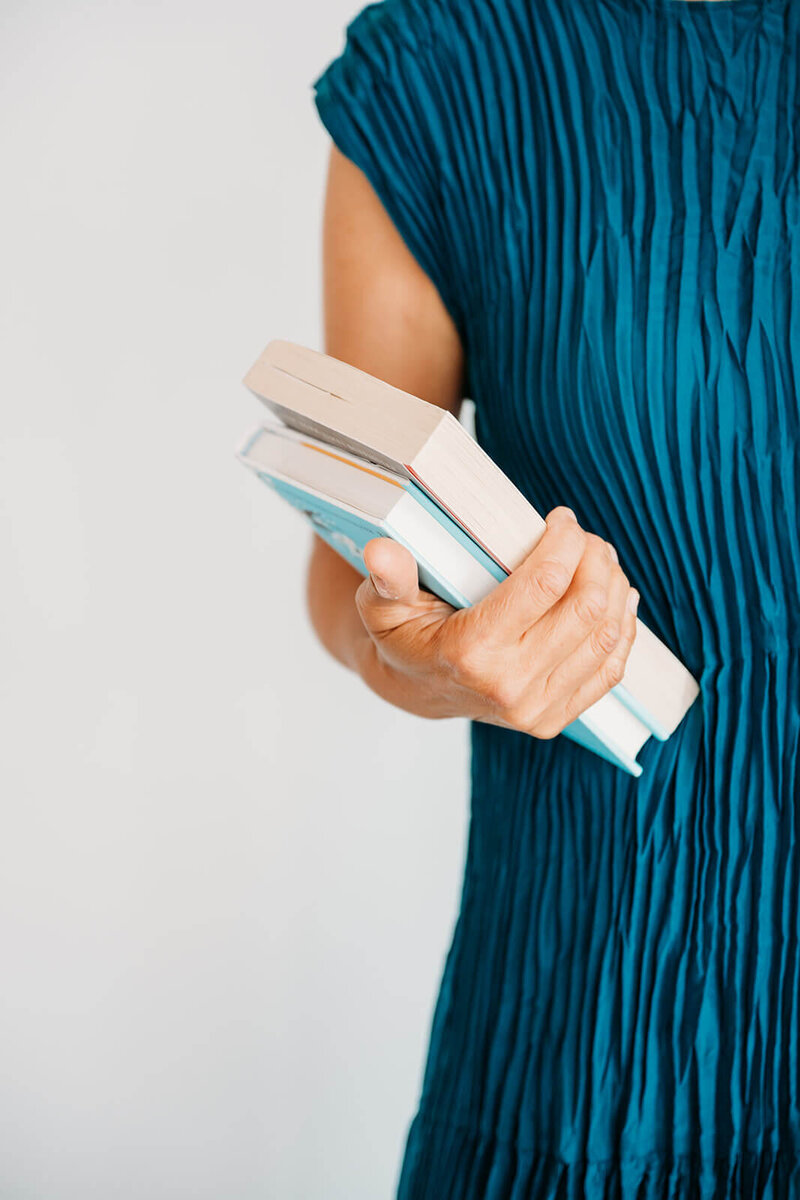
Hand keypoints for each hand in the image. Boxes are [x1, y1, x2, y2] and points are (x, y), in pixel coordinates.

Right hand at [353, 506, 639, 738]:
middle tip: (587, 538)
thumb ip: (387, 578)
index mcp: (471, 652)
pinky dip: (622, 629)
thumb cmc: (404, 637)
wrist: (416, 690)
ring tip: (602, 561)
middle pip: (584, 607)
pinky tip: (618, 598)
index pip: (544, 584)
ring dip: (614, 588)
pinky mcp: (554, 718)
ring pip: (604, 636)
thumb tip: (382, 552)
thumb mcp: (383, 604)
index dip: (565, 542)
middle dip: (596, 560)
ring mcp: (535, 709)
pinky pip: (609, 670)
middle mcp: (509, 686)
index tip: (563, 518)